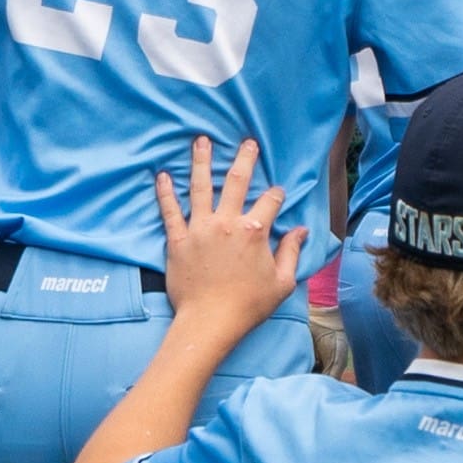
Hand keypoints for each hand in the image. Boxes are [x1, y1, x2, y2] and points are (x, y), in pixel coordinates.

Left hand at [157, 136, 300, 351]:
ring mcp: (200, 228)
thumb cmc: (249, 305)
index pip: (270, 201)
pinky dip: (165, 192)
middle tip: (247, 142)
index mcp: (255, 231)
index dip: (276, 195)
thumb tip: (300, 231)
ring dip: (202, 162)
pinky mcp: (178, 240)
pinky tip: (163, 175)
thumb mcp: (282, 282)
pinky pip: (170, 211)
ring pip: (201, 187)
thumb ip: (291, 252)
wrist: (210, 321)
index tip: (277, 193)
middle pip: (237, 181)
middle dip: (244, 158)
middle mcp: (227, 223)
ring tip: (201, 141)